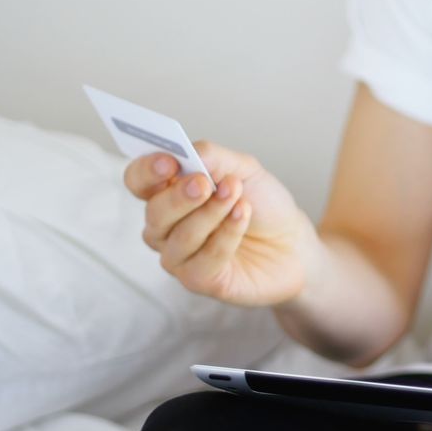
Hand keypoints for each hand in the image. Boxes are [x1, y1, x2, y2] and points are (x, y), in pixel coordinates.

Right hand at [125, 141, 313, 305]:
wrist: (293, 242)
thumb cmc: (262, 205)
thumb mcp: (243, 169)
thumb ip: (211, 156)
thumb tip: (185, 151)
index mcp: (168, 192)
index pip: (138, 180)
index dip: (147, 171)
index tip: (170, 161)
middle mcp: (166, 226)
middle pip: (154, 212)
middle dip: (180, 196)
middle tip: (207, 183)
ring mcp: (179, 256)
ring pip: (179, 237)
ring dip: (211, 214)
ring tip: (238, 198)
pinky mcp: (198, 280)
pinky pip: (203, 259)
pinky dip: (226, 235)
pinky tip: (242, 217)